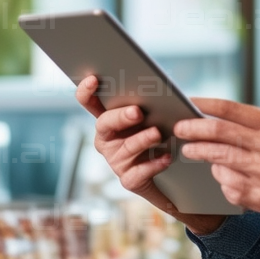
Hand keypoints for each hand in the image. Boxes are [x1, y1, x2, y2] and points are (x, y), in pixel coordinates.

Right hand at [73, 75, 178, 212]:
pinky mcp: (128, 180)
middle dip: (120, 116)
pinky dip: (154, 164)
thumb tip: (158, 87)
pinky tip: (166, 157)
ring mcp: (115, 160)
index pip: (89, 102)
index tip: (94, 78)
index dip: (86, 91)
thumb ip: (151, 102)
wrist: (173, 174)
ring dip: (142, 139)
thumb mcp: (156, 115)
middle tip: (137, 112)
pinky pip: (139, 172)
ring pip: (126, 147)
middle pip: (104, 124)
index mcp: (109, 120)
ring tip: (158, 134)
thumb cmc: (161, 133)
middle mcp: (106, 139)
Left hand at [174, 98, 259, 226]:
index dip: (203, 105)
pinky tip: (224, 176)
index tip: (186, 103)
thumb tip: (218, 115)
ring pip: (218, 160)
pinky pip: (228, 186)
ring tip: (190, 151)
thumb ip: (259, 123)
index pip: (230, 109)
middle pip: (218, 133)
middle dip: (192, 130)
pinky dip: (222, 180)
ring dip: (199, 154)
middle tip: (178, 129)